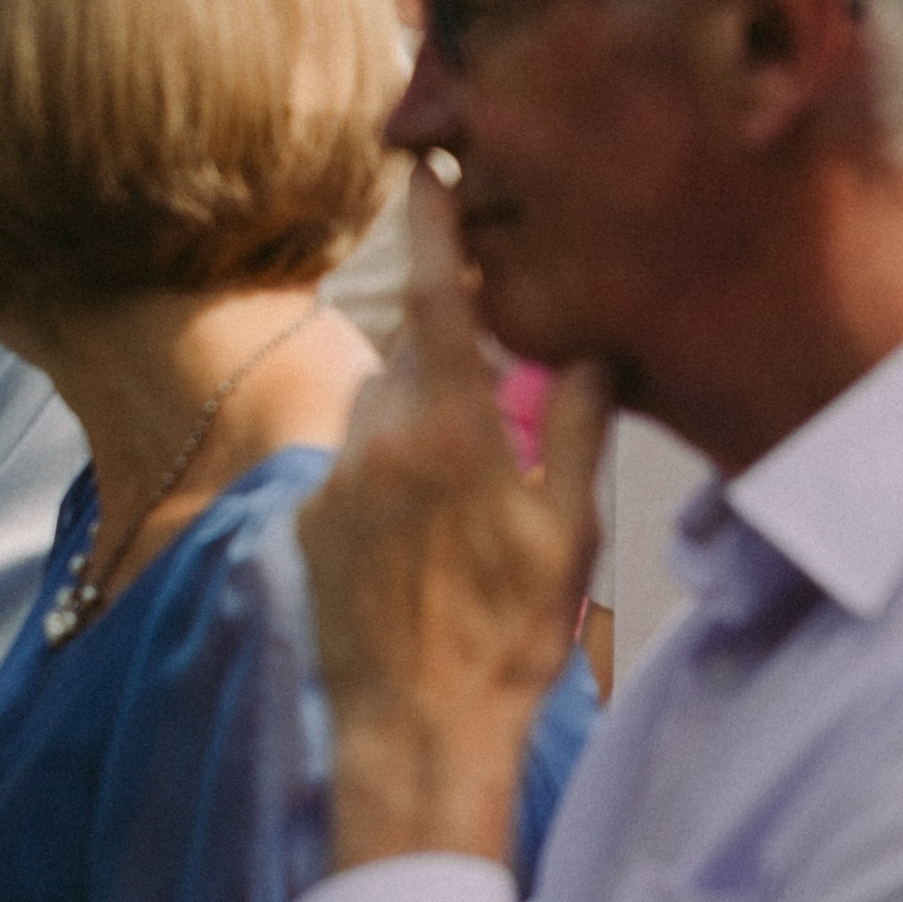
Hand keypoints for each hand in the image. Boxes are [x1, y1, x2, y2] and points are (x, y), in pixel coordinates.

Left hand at [298, 165, 608, 870]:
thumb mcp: (570, 533)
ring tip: (459, 494)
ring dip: (414, 420)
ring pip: (376, 410)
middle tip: (492, 403)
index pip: (438, 297)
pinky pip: (348, 468)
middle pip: (410, 355)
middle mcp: (379, 442)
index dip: (435, 224)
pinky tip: (417, 539)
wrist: (417, 733)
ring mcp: (333, 483)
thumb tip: (597, 347)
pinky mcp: (304, 524)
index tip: (429, 167)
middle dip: (448, 357)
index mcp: (453, 431)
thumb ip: (582, 426)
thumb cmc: (511, 639)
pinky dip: (383, 476)